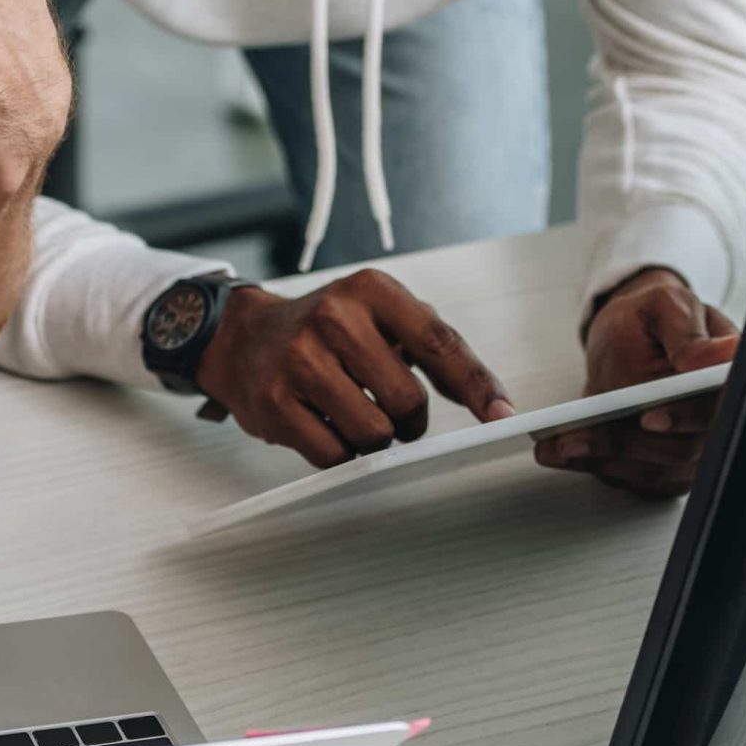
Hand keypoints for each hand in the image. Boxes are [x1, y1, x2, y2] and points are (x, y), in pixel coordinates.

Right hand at [195, 270, 515, 466]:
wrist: (244, 336)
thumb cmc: (326, 330)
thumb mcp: (380, 315)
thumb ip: (435, 346)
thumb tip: (490, 397)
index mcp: (371, 290)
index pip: (439, 342)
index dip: (476, 384)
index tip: (501, 414)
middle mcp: (333, 318)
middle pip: (407, 401)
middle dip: (410, 420)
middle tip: (393, 411)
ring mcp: (299, 360)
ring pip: (373, 434)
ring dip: (376, 439)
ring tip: (355, 414)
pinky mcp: (273, 402)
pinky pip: (333, 454)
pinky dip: (341, 451)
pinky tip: (326, 424)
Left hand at [534, 268, 737, 497]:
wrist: (632, 338)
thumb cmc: (652, 320)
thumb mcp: (665, 305)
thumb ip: (685, 329)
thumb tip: (708, 358)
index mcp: (728, 376)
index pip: (717, 406)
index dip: (686, 416)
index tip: (648, 418)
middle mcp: (718, 420)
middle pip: (682, 449)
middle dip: (626, 445)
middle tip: (578, 438)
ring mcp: (694, 449)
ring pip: (654, 470)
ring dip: (604, 460)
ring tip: (558, 447)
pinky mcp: (668, 470)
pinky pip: (637, 480)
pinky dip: (599, 467)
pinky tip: (565, 454)